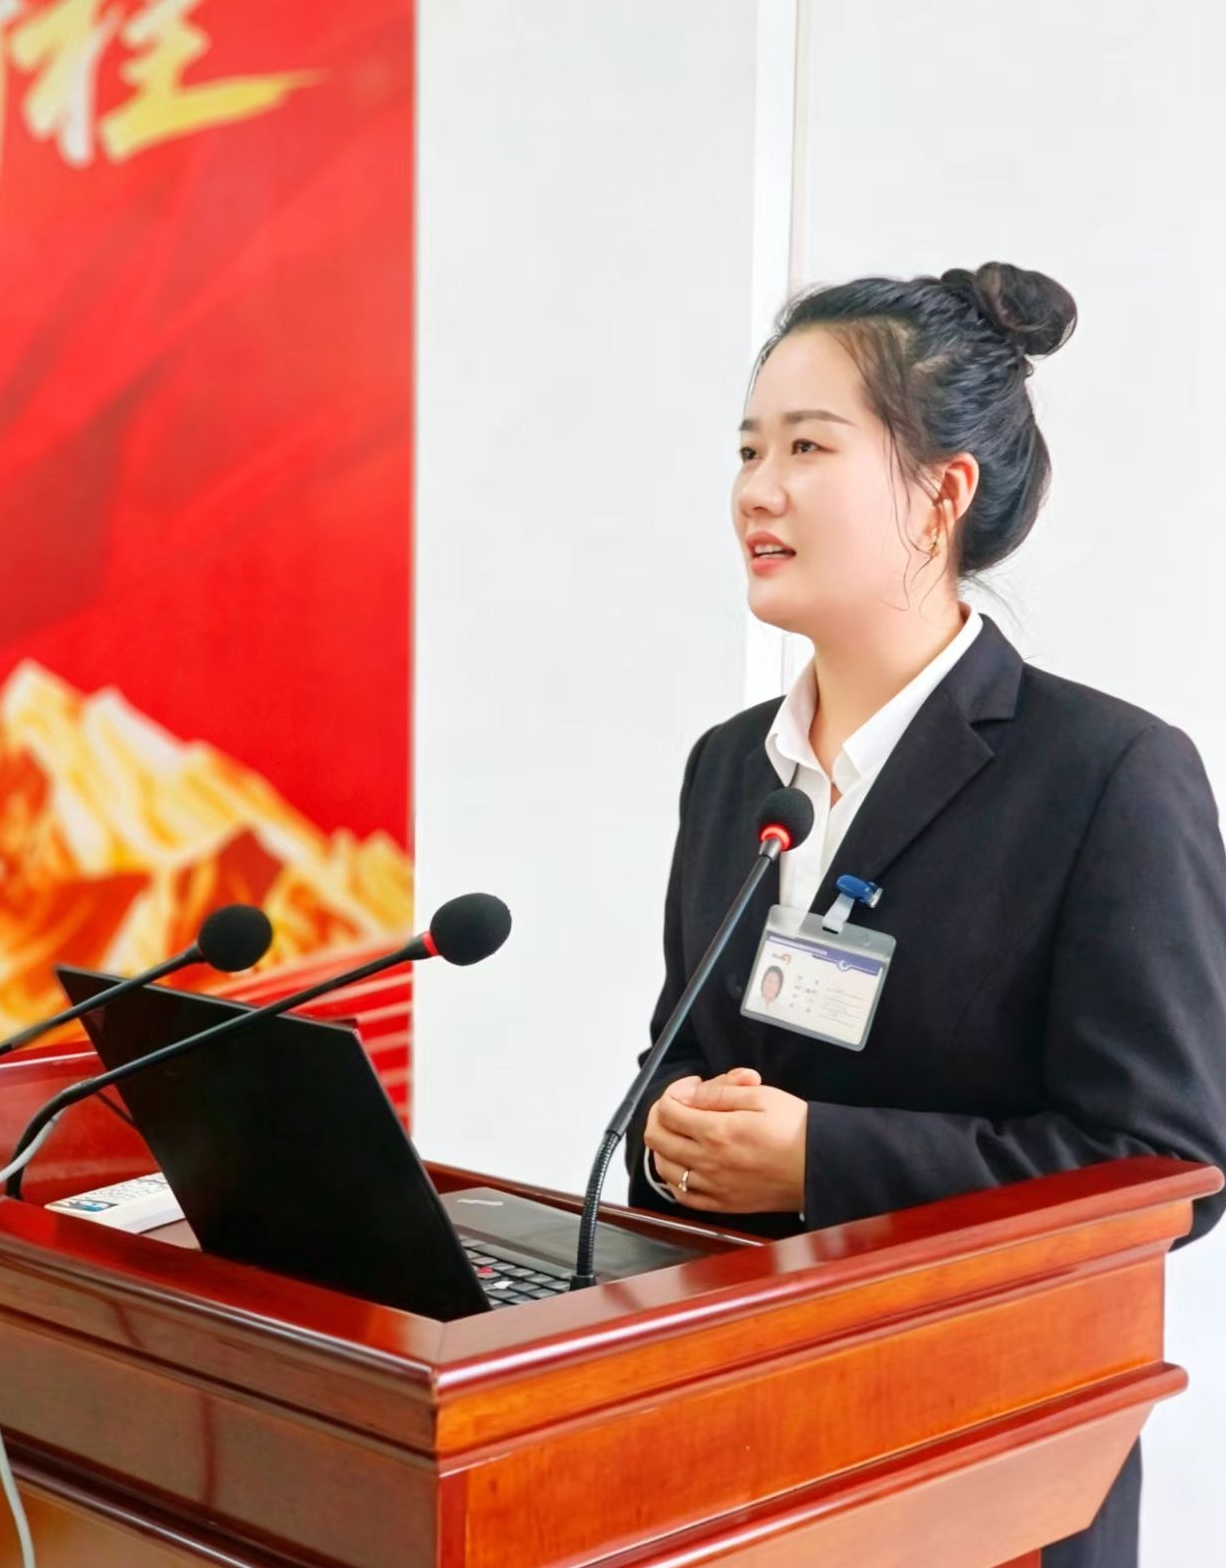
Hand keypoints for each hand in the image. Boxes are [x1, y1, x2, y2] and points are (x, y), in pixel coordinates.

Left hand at [645, 1068, 807, 1213]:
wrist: (821, 1166)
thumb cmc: (796, 1130)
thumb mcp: (760, 1096)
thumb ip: (719, 1093)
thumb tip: (688, 1094)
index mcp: (717, 1132)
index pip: (668, 1110)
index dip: (673, 1091)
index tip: (690, 1086)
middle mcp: (709, 1162)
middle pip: (657, 1137)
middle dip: (662, 1113)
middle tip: (680, 1104)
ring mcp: (713, 1186)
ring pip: (663, 1167)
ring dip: (664, 1145)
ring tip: (682, 1131)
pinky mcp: (722, 1204)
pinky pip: (681, 1196)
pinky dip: (674, 1178)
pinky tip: (684, 1165)